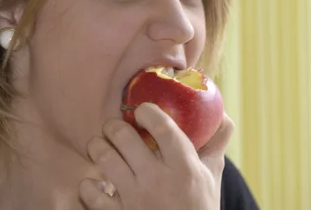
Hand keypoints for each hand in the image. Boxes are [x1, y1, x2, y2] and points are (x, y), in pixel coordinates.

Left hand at [78, 102, 233, 209]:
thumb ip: (216, 142)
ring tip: (101, 147)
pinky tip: (98, 181)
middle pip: (123, 136)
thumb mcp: (212, 175)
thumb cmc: (199, 206)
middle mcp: (157, 180)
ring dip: (98, 147)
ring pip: (103, 157)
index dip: (147, 111)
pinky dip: (89, 184)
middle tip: (115, 127)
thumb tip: (222, 114)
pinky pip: (90, 191)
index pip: (161, 126)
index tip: (142, 110)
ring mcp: (134, 199)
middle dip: (113, 125)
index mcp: (183, 166)